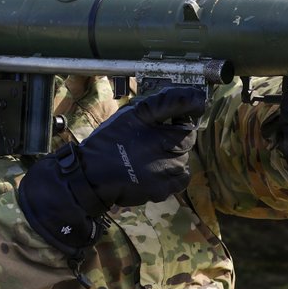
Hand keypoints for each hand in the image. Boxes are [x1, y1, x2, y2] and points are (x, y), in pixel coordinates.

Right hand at [17, 87, 205, 255]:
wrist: (91, 176)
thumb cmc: (110, 141)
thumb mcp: (133, 114)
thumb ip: (166, 104)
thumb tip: (196, 96)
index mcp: (166, 137)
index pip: (188, 125)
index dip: (176, 122)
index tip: (164, 123)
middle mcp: (172, 159)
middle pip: (186, 144)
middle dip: (172, 139)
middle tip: (149, 140)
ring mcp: (168, 178)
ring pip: (181, 161)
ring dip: (170, 156)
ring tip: (147, 155)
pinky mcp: (162, 192)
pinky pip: (176, 180)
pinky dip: (168, 174)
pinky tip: (150, 169)